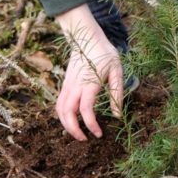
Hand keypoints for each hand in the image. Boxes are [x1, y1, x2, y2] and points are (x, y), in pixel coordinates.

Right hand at [56, 4, 123, 140]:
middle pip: (67, 113)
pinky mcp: (65, 83)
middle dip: (74, 130)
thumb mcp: (117, 71)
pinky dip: (63, 115)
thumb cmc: (105, 53)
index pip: (86, 109)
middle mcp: (75, 85)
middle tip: (85, 139)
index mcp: (89, 83)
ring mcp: (67, 84)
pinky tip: (72, 120)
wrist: (86, 37)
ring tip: (78, 133)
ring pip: (59, 109)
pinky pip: (60, 103)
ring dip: (66, 124)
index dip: (91, 125)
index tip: (99, 134)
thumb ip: (117, 94)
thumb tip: (117, 116)